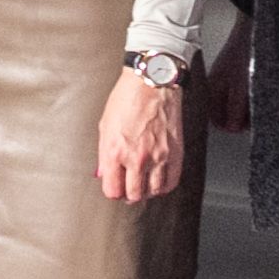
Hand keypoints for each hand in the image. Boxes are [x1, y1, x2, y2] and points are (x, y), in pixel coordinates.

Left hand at [97, 69, 187, 201]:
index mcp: (114, 151)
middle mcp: (136, 158)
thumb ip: (104, 154)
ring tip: (143, 185)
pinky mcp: (175, 153)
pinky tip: (158, 183)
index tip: (114, 186)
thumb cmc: (126, 99)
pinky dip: (164, 187)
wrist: (152, 83)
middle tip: (128, 188)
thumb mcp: (105, 126)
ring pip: (153, 191)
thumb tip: (103, 173)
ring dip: (147, 192)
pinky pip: (171, 182)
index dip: (113, 191)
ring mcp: (158, 157)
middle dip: (129, 194)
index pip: (113, 189)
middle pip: (133, 194)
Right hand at [207, 14, 254, 134]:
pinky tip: (259, 93)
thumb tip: (231, 128)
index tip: (243, 128)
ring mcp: (226, 78)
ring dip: (246, 107)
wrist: (252, 29)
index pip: (216, 119)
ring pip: (234, 103)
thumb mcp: (240, 86)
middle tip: (253, 119)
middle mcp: (217, 85)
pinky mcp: (236, 73)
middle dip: (239, 118)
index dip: (229, 126)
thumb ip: (235, 108)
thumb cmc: (244, 54)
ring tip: (258, 105)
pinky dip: (250, 96)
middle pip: (225, 112)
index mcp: (213, 89)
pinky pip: (242, 93)